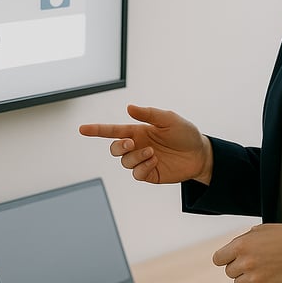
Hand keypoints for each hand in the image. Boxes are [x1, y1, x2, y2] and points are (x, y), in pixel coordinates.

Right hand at [79, 104, 212, 184]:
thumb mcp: (169, 119)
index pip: (112, 131)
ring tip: (152, 152)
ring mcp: (142, 161)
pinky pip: (136, 174)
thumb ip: (149, 114)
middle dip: (118, 146)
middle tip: (131, 142)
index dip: (96, 130)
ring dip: (135, 156)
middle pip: (114, 149)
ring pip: (125, 162)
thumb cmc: (184, 133)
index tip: (82, 129)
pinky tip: (154, 160)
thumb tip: (128, 108)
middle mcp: (137, 146)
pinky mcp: (150, 174)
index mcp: (138, 131)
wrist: (200, 154)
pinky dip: (142, 167)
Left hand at [212, 224, 281, 282]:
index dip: (224, 258)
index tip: (229, 259)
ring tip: (261, 269)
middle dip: (238, 267)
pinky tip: (265, 277)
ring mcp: (254, 277)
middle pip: (229, 272)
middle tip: (252, 262)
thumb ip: (242, 240)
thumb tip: (233, 249)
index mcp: (240, 246)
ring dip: (246, 278)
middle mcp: (245, 262)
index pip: (218, 259)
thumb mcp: (259, 230)